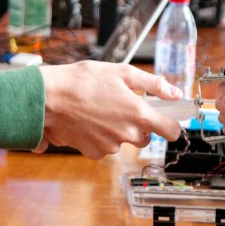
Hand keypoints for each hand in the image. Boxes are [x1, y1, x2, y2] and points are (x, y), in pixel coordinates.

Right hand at [38, 61, 182, 158]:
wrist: (49, 98)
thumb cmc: (84, 81)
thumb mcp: (122, 73)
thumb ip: (153, 84)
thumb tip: (175, 93)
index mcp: (139, 114)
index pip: (171, 132)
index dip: (172, 125)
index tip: (167, 119)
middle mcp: (127, 135)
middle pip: (145, 137)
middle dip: (138, 124)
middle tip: (122, 106)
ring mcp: (110, 146)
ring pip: (123, 140)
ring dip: (117, 129)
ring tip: (100, 109)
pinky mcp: (93, 152)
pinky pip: (105, 146)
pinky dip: (100, 136)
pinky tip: (89, 120)